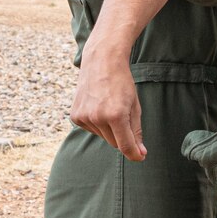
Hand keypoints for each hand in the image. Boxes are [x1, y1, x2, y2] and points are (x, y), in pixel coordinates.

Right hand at [69, 41, 146, 160]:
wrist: (101, 61)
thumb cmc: (122, 82)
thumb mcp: (135, 105)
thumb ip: (136, 131)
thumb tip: (140, 153)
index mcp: (115, 115)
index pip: (125, 145)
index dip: (134, 153)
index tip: (141, 156)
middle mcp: (97, 118)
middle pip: (114, 143)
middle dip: (123, 136)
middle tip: (125, 116)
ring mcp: (84, 117)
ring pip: (103, 136)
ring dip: (110, 128)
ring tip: (110, 106)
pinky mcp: (75, 116)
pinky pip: (91, 129)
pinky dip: (98, 123)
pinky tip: (99, 106)